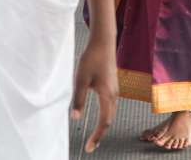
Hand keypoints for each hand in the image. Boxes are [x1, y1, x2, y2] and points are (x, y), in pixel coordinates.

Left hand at [71, 34, 117, 152]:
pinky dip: (106, 116)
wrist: (103, 42)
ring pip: (111, 113)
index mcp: (107, 95)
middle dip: (100, 134)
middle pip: (109, 120)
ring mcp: (115, 90)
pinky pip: (111, 106)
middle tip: (90, 146)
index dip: (97, 136)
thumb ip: (79, 99)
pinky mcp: (113, 85)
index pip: (104, 122)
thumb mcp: (81, 80)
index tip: (89, 147)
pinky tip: (100, 117)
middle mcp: (114, 95)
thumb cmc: (91, 59)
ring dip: (103, 125)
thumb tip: (75, 118)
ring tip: (94, 136)